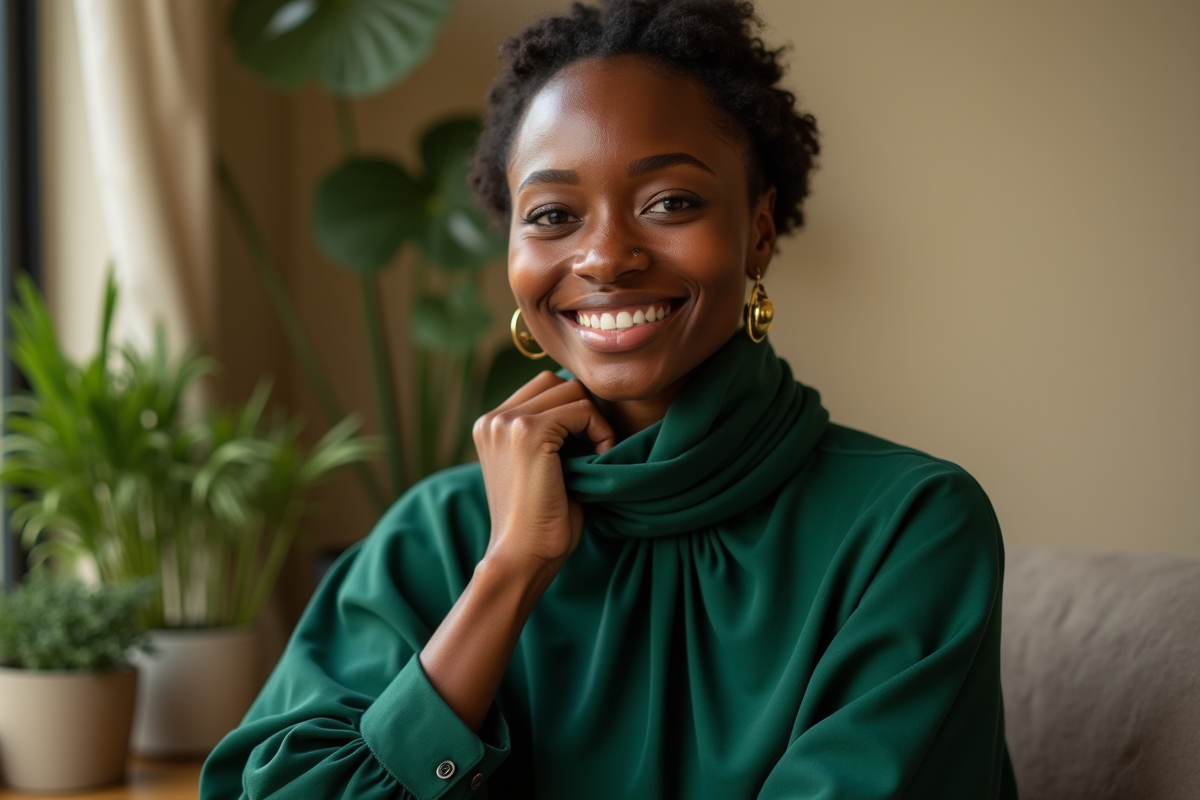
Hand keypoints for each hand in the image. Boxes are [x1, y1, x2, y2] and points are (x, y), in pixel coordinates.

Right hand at [473, 371, 615, 581]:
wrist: (521, 556)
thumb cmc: (538, 522)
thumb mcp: (539, 467)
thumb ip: (550, 434)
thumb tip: (587, 402)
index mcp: (490, 425)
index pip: (542, 388)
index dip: (570, 411)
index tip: (584, 447)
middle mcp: (492, 418)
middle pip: (556, 383)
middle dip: (582, 411)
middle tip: (594, 449)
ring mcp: (508, 422)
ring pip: (572, 391)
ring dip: (593, 420)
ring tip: (597, 455)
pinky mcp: (529, 432)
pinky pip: (583, 410)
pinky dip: (601, 431)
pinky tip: (600, 459)